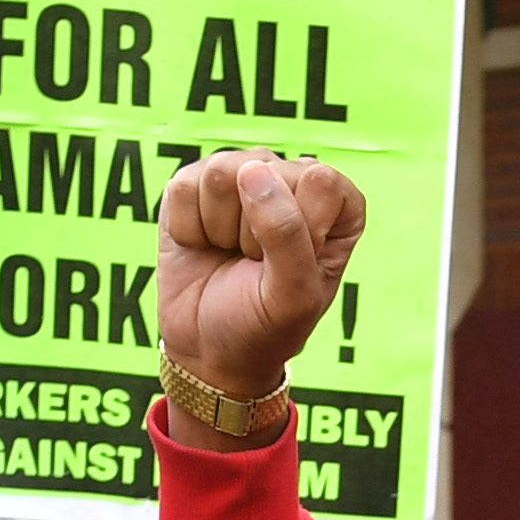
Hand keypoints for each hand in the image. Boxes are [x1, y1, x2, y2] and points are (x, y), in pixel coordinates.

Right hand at [153, 151, 366, 416]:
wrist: (210, 349)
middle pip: (264, 172)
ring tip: (230, 253)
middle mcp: (290, 179)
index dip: (298, 228)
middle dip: (253, 232)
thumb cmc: (265, 324)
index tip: (290, 266)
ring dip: (220, 228)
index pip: (317, 181)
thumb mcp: (292, 295)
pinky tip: (203, 246)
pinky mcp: (195, 183)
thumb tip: (252, 171)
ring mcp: (242, 176)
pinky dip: (189, 229)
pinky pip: (184, 188)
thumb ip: (287, 232)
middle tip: (255, 265)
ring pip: (221, 173)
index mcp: (335, 202)